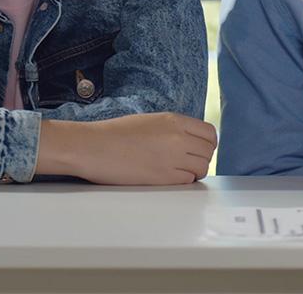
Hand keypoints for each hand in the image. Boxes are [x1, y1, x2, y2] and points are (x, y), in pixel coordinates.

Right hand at [36, 113, 217, 184]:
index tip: (200, 150)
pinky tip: (168, 178)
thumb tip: (191, 141)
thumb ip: (175, 129)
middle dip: (201, 158)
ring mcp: (172, 158)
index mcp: (174, 120)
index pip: (210, 133)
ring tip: (178, 171)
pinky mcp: (163, 177)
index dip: (208, 144)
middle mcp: (178, 138)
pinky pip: (187, 181)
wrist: (92, 147)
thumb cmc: (115, 134)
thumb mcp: (151, 121)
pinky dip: (182, 181)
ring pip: (202, 168)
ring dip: (194, 171)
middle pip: (208, 151)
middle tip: (189, 163)